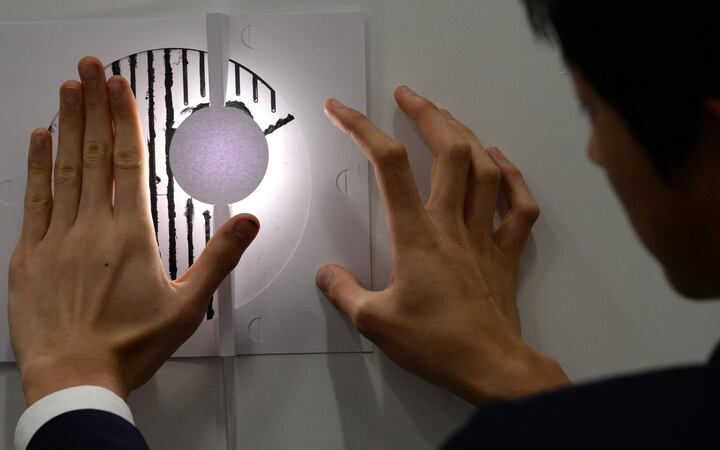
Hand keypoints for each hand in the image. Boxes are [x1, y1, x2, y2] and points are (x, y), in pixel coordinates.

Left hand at [9, 57, 259, 404]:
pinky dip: (36, 166)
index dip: (124, 118)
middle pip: (95, 153)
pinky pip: (34, 200)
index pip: (128, 161)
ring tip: (68, 89)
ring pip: (64, 168)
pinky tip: (39, 140)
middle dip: (94, 105)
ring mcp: (57, 237)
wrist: (75, 377)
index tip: (120, 88)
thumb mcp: (188, 305)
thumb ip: (220, 258)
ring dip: (67, 124)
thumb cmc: (128, 345)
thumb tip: (247, 223)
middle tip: (91, 70)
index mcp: (130, 234)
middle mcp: (92, 227)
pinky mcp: (30, 255)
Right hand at [316, 86, 568, 404]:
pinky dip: (514, 177)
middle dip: (426, 114)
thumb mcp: (374, 322)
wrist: (490, 366)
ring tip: (448, 118)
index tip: (342, 111)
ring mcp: (483, 235)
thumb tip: (327, 274)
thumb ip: (345, 292)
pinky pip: (518, 207)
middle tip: (407, 96)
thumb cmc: (436, 344)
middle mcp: (451, 225)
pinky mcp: (505, 253)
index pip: (388, 166)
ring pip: (484, 169)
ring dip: (466, 136)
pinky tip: (501, 161)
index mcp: (416, 235)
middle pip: (447, 151)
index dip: (362, 129)